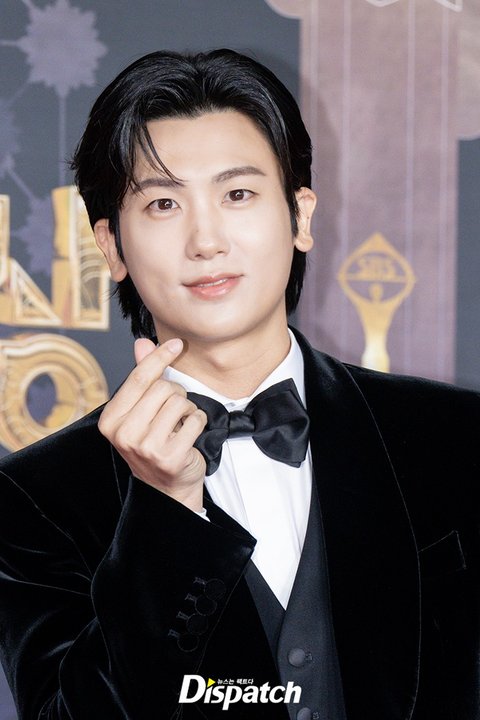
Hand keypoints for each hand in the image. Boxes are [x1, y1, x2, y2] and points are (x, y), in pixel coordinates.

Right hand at [98, 338, 206, 511]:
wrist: (167, 488)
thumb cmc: (154, 443)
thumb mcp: (142, 410)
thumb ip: (142, 377)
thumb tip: (142, 342)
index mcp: (111, 420)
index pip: (138, 378)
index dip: (159, 357)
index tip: (177, 343)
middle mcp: (124, 435)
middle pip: (162, 388)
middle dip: (176, 393)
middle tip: (174, 411)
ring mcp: (146, 448)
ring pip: (180, 402)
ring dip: (188, 409)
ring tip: (180, 424)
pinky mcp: (170, 457)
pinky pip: (196, 419)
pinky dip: (199, 422)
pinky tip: (189, 435)